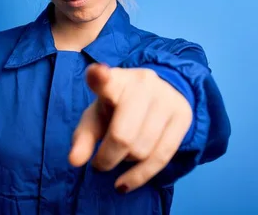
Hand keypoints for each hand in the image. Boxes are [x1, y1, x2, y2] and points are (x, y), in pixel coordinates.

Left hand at [68, 63, 192, 192]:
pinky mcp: (183, 115)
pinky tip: (125, 184)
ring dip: (125, 163)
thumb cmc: (117, 108)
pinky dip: (140, 176)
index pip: (105, 80)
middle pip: (122, 135)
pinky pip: (162, 157)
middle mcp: (143, 84)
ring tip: (119, 157)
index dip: (99, 77)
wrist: (157, 95)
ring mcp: (166, 98)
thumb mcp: (95, 118)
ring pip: (142, 149)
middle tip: (99, 163)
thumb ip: (83, 138)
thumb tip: (74, 161)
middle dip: (107, 158)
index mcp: (115, 80)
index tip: (97, 73)